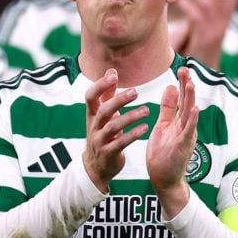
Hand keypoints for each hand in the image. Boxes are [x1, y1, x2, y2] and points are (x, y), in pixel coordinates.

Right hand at [82, 69, 149, 190]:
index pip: (90, 97)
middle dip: (118, 100)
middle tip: (135, 92)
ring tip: (147, 110)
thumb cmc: (103, 135)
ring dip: (130, 117)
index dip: (100, 85)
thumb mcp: (102, 115)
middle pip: (103, 110)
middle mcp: (94, 126)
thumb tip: (111, 71)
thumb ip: (107, 94)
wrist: (96, 167)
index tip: (113, 75)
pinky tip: (145, 128)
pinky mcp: (108, 153)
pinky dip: (133, 135)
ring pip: (113, 127)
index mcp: (92, 115)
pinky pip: (121, 143)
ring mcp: (100, 140)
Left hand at [146, 66, 198, 217]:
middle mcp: (186, 127)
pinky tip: (194, 109)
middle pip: (188, 102)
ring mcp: (186, 136)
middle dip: (187, 86)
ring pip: (190, 114)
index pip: (182, 98)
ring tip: (190, 83)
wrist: (164, 179)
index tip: (181, 68)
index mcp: (180, 121)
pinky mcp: (183, 147)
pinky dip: (192, 120)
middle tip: (186, 69)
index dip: (182, 84)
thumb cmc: (163, 154)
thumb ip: (168, 108)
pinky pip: (189, 131)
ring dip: (191, 98)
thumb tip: (171, 87)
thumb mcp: (163, 126)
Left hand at [172, 0, 237, 67]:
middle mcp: (224, 22)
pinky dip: (187, 5)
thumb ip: (211, 4)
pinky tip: (179, 0)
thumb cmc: (202, 38)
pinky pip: (196, 15)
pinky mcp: (204, 36)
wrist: (203, 65)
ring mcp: (215, 29)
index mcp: (228, 17)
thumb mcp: (211, 21)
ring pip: (208, 3)